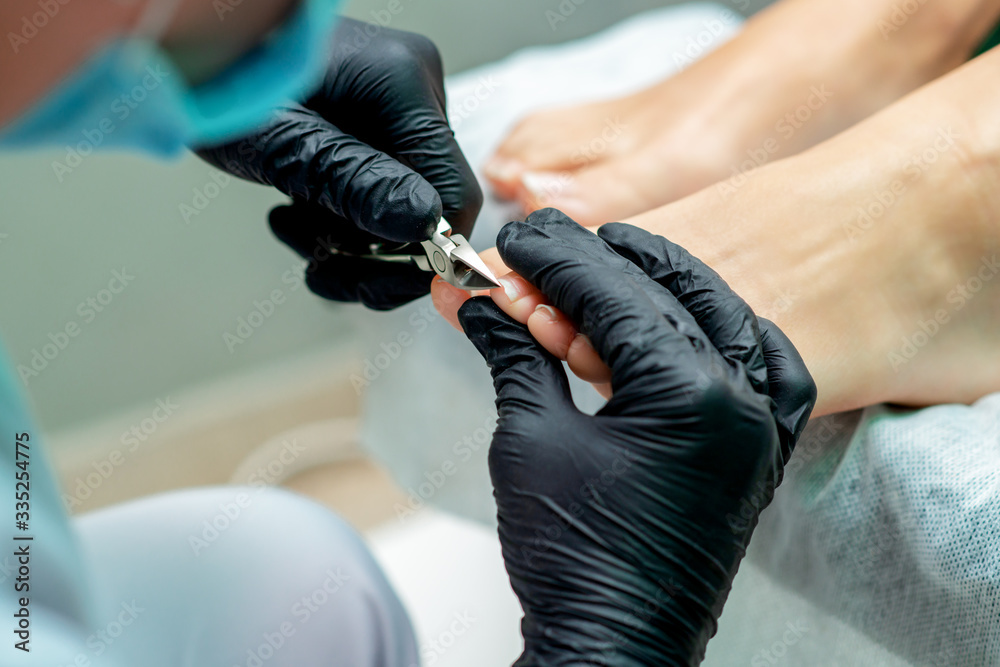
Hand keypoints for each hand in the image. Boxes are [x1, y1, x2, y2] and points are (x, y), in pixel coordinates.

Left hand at [197, 18, 482, 309]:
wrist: (192, 55)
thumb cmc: (218, 77)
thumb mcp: (278, 142)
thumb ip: (350, 180)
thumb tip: (423, 222)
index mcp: (401, 82)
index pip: (453, 191)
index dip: (426, 251)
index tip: (375, 283)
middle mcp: (414, 89)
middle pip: (428, 205)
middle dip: (373, 250)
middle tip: (321, 269)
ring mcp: (400, 105)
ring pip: (402, 205)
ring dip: (349, 238)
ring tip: (293, 229)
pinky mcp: (381, 122)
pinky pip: (381, 188)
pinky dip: (340, 216)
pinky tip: (296, 211)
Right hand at [459, 212, 815, 664]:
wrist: (612, 644)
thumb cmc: (572, 555)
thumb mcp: (531, 437)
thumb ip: (516, 354)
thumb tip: (482, 303)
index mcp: (691, 395)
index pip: (614, 294)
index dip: (555, 260)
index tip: (515, 240)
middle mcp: (742, 403)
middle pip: (664, 297)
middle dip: (593, 266)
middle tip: (539, 248)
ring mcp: (759, 429)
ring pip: (719, 319)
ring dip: (658, 287)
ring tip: (603, 264)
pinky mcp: (756, 452)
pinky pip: (762, 370)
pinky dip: (722, 334)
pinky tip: (686, 318)